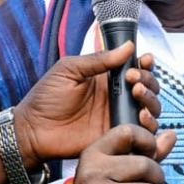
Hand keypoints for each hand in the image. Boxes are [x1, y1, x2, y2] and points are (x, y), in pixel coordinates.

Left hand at [13, 42, 160, 166]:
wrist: (33, 131)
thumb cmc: (45, 98)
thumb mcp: (69, 70)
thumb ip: (98, 59)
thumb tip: (128, 46)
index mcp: (106, 79)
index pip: (136, 69)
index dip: (145, 64)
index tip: (144, 60)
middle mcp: (117, 97)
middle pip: (149, 87)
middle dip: (148, 80)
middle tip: (132, 80)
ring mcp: (118, 118)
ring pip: (150, 108)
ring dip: (151, 100)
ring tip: (137, 95)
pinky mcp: (117, 137)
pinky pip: (142, 133)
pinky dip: (149, 124)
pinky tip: (140, 118)